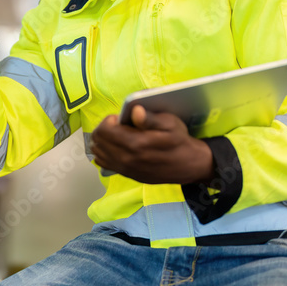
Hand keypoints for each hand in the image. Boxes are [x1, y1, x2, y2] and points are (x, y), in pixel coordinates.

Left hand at [89, 106, 213, 184]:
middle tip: (117, 125)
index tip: (120, 118)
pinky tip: (115, 146)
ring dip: (102, 141)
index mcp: (135, 144)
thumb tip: (135, 111)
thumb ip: (150, 118)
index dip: (109, 120)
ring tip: (115, 134)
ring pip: (98, 153)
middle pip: (98, 141)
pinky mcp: (127, 174)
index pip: (104, 130)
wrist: (188, 165)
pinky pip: (104, 163)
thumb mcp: (170, 123)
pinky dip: (104, 152)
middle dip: (104, 129)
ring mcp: (125, 169)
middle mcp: (126, 158)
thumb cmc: (179, 141)